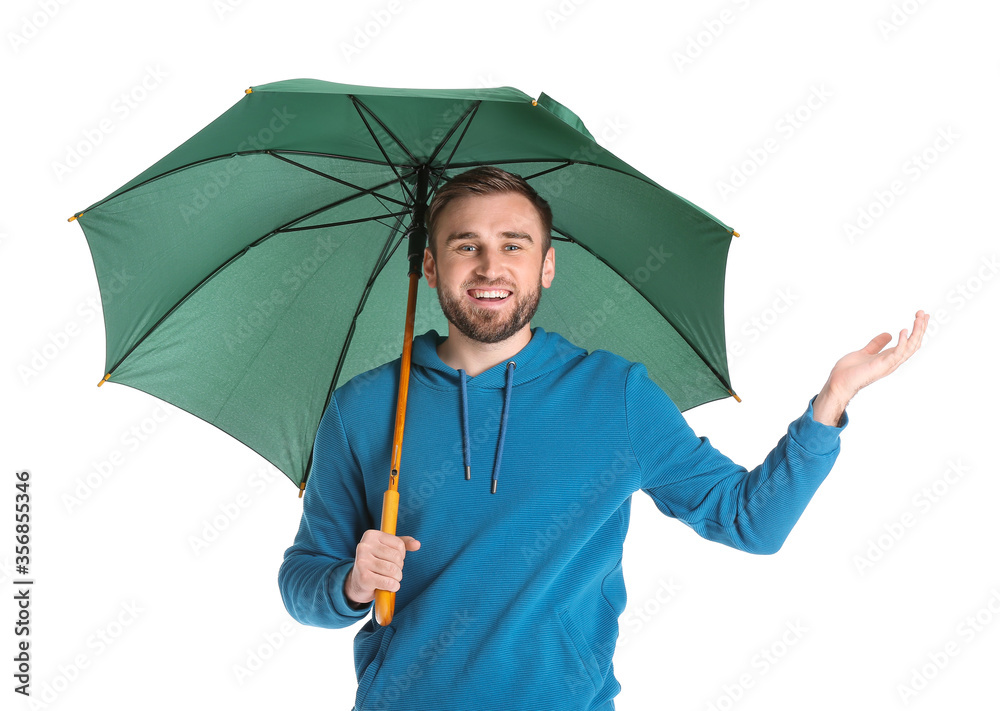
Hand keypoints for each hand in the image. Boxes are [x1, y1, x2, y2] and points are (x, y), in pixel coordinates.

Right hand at [345, 530, 420, 605]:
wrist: (356, 582)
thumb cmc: (375, 562)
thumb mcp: (387, 548)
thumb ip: (403, 544)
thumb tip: (417, 544)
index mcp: (371, 535)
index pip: (399, 544)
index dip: (402, 555)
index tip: (394, 560)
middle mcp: (364, 546)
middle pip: (396, 557)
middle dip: (399, 567)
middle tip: (392, 571)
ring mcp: (362, 562)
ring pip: (393, 570)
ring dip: (397, 578)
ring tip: (391, 578)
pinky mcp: (363, 578)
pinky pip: (389, 582)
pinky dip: (394, 586)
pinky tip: (390, 586)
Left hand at [813, 310, 929, 426]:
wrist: (839, 382)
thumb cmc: (850, 370)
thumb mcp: (866, 352)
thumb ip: (877, 344)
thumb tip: (888, 334)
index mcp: (890, 357)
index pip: (909, 343)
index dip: (917, 330)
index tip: (922, 316)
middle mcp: (893, 361)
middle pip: (914, 344)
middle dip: (920, 329)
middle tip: (923, 313)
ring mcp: (889, 364)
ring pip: (910, 348)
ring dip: (916, 332)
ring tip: (919, 318)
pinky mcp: (883, 366)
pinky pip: (897, 354)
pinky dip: (903, 342)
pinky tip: (904, 331)